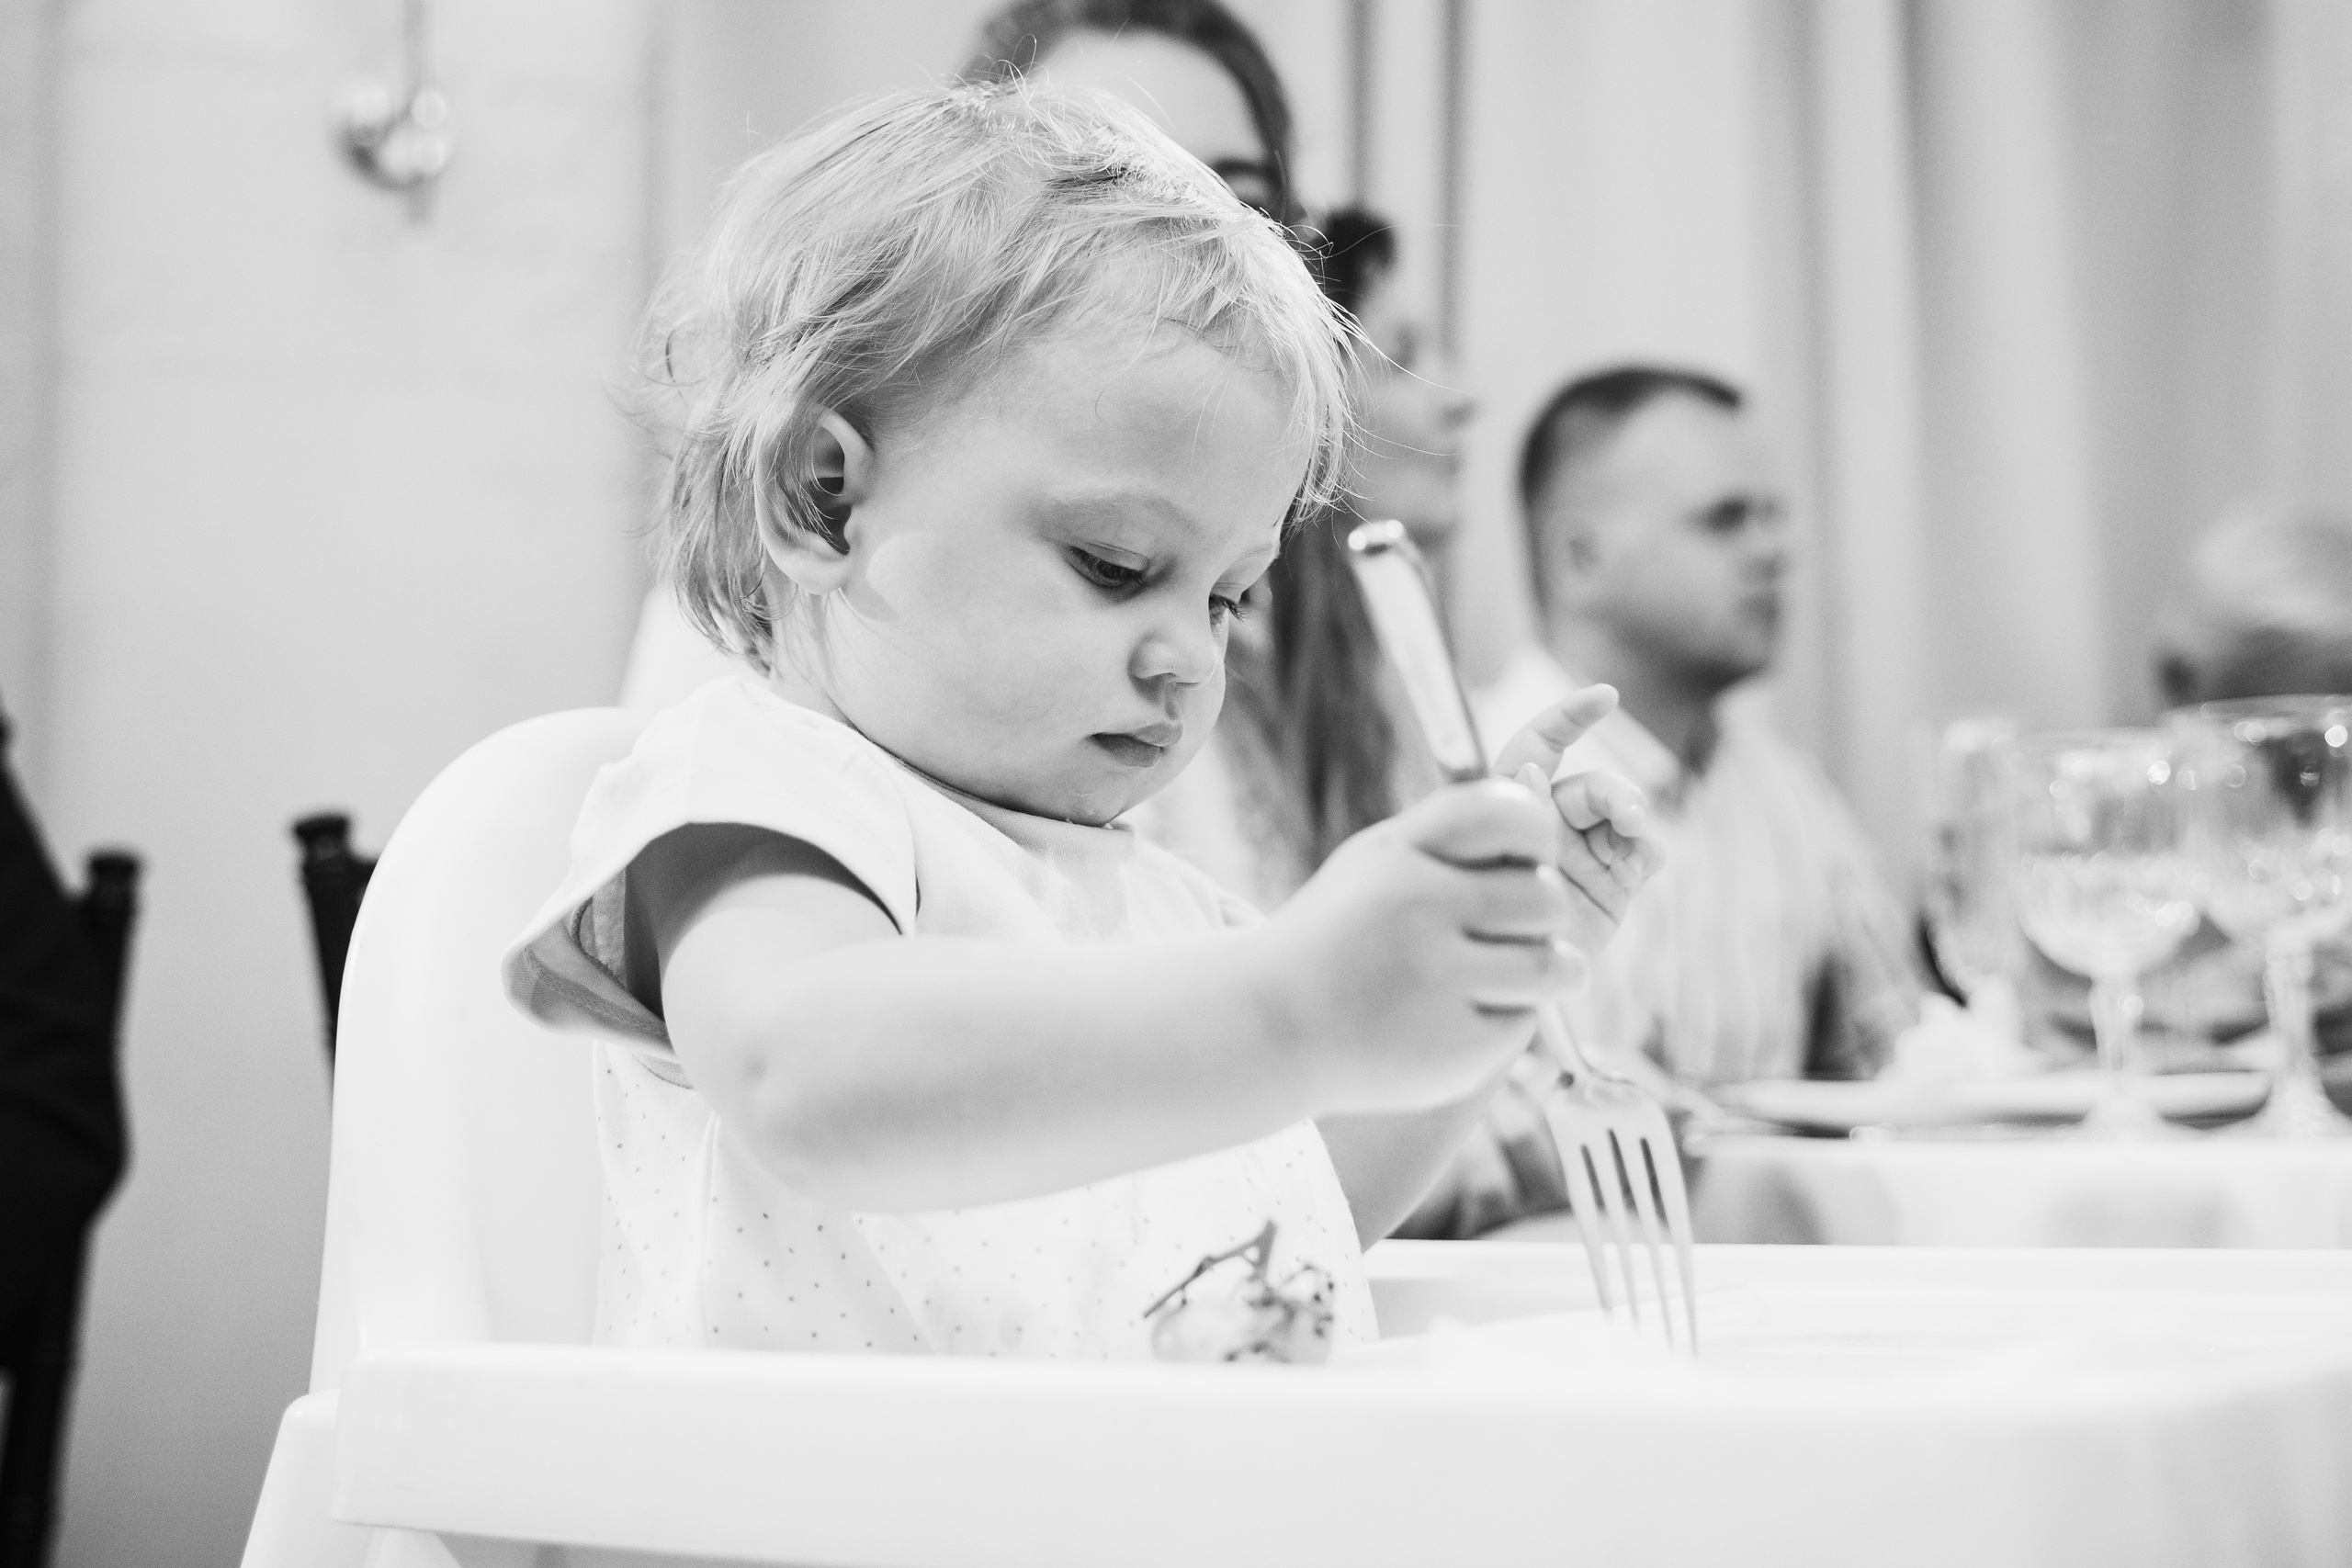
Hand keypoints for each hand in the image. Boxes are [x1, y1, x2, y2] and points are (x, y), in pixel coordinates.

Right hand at [1268, 779, 1582, 1115]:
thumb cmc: (1341, 936)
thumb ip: (1451, 831)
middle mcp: (1418, 909)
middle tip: (1506, 930)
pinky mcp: (1456, 1047)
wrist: (1268, 1027)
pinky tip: (1462, 1017)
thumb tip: (1540, 794)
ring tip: (1510, 973)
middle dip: (1538, 914)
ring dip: (1546, 968)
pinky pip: (1525, 1021)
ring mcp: (1437, 982)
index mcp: (1398, 854)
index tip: (1526, 857)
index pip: (1509, 815)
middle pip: (1546, 897)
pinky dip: (1506, 1018)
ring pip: (1552, 964)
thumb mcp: (1377, 862)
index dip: (1537, 833)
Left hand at [1491, 684, 1659, 957]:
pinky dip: (1645, 852)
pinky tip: (1638, 866)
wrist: (1496, 984)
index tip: (1606, 698)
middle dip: (1616, 794)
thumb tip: (1531, 766)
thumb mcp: (1487, 864)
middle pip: (1592, 787)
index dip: (1569, 717)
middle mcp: (1552, 818)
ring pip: (1623, 814)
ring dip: (1635, 821)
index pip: (1540, 744)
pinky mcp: (1616, 880)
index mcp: (1513, 802)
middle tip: (1629, 819)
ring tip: (1635, 845)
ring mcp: (1587, 849)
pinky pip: (1642, 851)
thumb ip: (1513, 816)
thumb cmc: (1477, 919)